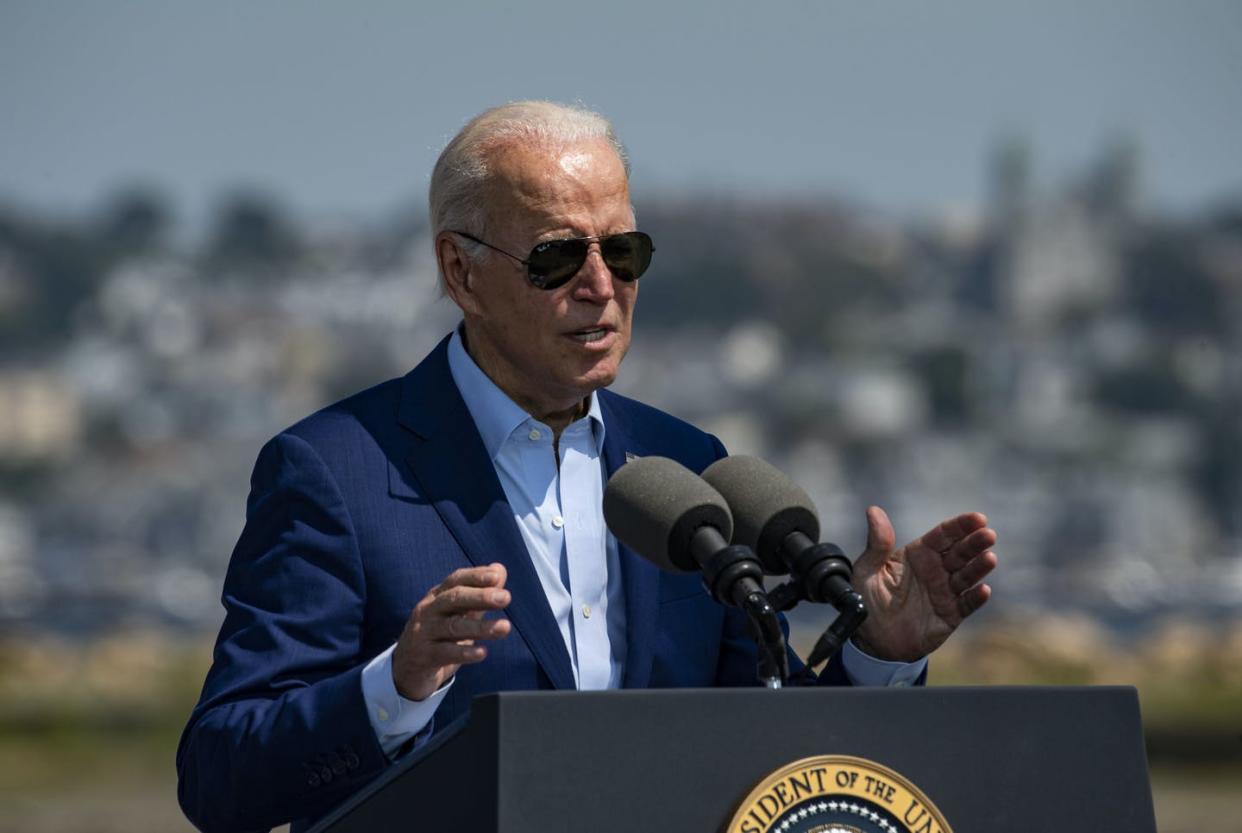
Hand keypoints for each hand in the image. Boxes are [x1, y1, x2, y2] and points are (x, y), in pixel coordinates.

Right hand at [392, 563, 511, 700]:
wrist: (406, 669)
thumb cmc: (438, 636)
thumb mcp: (458, 614)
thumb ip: (479, 595)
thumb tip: (500, 569)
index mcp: (437, 596)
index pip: (456, 580)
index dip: (475, 576)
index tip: (496, 576)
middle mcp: (428, 610)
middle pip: (454, 599)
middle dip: (480, 596)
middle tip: (505, 597)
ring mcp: (423, 633)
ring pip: (453, 626)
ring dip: (481, 627)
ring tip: (505, 627)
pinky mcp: (423, 656)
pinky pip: (445, 652)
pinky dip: (464, 652)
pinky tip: (482, 653)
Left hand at [851, 507, 996, 662]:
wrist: (872, 640)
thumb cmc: (867, 601)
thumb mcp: (866, 570)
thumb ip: (877, 544)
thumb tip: (873, 510)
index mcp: (918, 554)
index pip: (943, 536)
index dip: (960, 526)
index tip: (978, 518)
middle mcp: (935, 570)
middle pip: (960, 552)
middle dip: (975, 543)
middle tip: (988, 535)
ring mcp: (945, 592)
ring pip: (966, 576)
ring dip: (979, 567)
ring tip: (989, 558)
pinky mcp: (950, 615)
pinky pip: (965, 605)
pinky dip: (975, 598)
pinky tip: (983, 590)